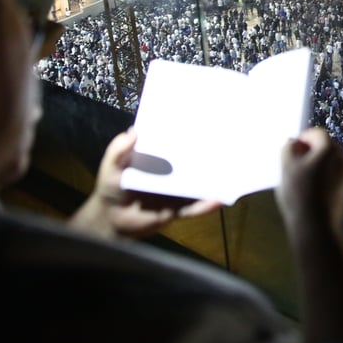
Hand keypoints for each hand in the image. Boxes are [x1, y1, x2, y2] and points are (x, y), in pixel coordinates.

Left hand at [69, 128, 221, 238]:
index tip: (205, 122)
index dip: (188, 134)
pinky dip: (206, 205)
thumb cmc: (110, 189)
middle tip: (228, 144)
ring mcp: (176, 191)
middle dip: (209, 155)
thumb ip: (118, 151)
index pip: (175, 144)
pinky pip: (194, 207)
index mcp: (158, 158)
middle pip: (193, 163)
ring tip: (231, 172)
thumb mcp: (110, 167)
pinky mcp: (177, 209)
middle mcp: (171, 173)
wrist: (110, 221)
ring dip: (213, 180)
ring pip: (198, 184)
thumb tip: (133, 132)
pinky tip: (218, 200)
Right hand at [276, 127, 342, 233]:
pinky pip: (333, 173)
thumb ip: (288, 148)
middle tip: (295, 163)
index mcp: (330, 149)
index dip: (303, 137)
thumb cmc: (299, 193)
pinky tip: (310, 188)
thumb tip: (294, 143)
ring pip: (330, 161)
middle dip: (310, 150)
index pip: (317, 133)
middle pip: (326, 146)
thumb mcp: (286, 167)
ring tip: (301, 177)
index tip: (292, 149)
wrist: (315, 226)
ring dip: (316, 163)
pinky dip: (323, 174)